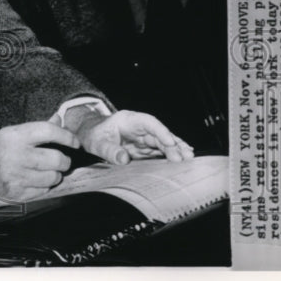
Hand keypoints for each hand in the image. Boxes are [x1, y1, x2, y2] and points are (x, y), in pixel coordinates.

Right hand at [0, 121, 80, 212]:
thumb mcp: (7, 135)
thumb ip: (35, 130)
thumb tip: (59, 121)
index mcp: (12, 135)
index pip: (49, 131)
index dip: (67, 136)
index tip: (75, 142)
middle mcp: (14, 155)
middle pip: (57, 159)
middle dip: (64, 161)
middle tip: (60, 160)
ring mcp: (15, 177)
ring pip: (53, 177)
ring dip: (55, 176)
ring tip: (45, 172)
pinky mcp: (16, 194)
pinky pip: (43, 191)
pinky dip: (44, 187)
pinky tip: (34, 182)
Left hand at [77, 110, 193, 164]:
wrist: (90, 136)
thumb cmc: (93, 135)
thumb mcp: (96, 143)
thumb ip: (109, 151)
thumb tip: (123, 159)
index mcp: (128, 120)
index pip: (148, 122)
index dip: (160, 131)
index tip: (170, 141)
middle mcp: (139, 128)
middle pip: (159, 134)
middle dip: (173, 144)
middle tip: (184, 157)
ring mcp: (143, 138)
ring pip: (162, 142)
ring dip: (176, 150)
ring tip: (189, 158)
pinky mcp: (144, 149)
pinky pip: (159, 151)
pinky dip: (170, 155)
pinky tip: (182, 160)